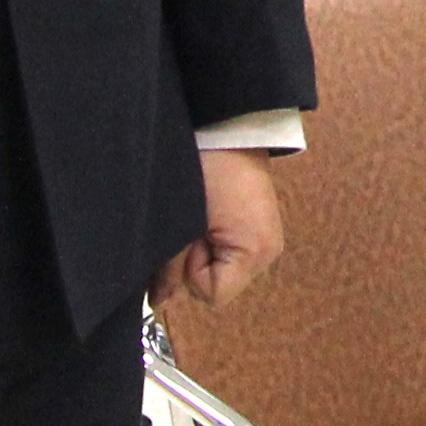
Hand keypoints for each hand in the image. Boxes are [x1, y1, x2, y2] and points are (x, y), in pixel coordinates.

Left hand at [157, 150, 287, 315]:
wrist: (228, 125)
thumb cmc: (208, 165)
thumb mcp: (182, 221)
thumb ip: (170, 267)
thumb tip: (158, 300)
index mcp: (256, 252)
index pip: (211, 294)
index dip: (190, 270)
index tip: (189, 236)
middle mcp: (268, 252)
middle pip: (218, 283)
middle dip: (196, 259)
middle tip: (194, 222)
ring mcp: (266, 238)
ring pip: (220, 266)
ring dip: (203, 246)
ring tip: (204, 212)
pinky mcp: (258, 226)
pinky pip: (228, 248)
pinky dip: (214, 236)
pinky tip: (212, 212)